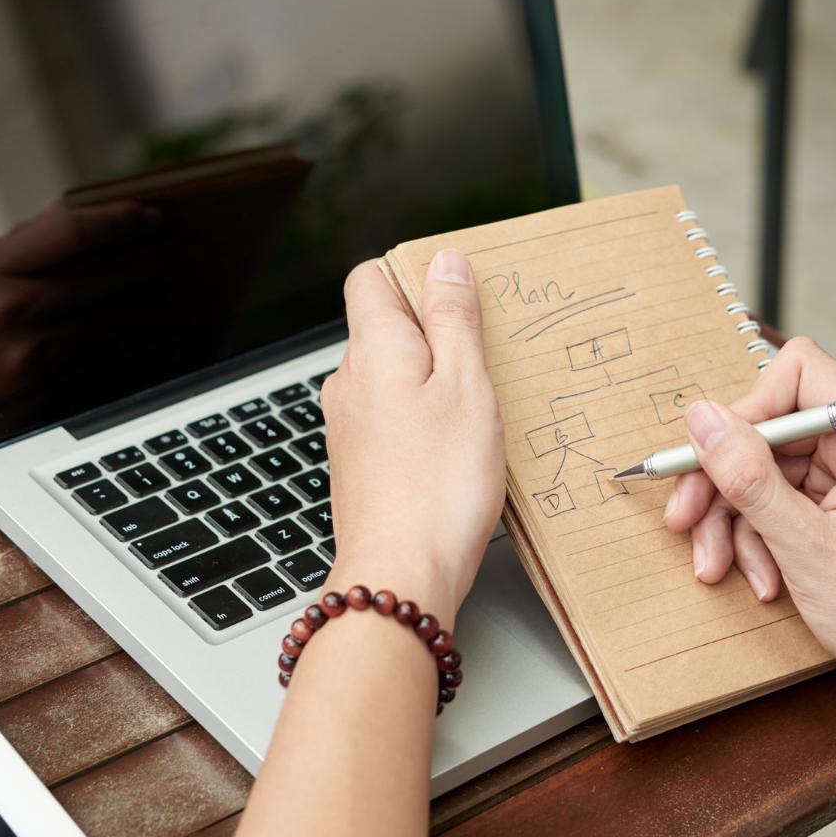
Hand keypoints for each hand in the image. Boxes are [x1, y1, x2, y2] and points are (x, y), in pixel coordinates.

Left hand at [320, 251, 504, 621]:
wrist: (400, 573)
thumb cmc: (437, 485)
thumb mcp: (466, 385)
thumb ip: (454, 319)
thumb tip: (445, 263)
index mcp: (372, 348)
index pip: (370, 278)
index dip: (413, 274)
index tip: (460, 294)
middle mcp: (349, 382)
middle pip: (385, 329)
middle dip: (434, 333)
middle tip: (486, 356)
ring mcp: (349, 427)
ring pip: (391, 379)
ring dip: (433, 383)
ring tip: (478, 409)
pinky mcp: (360, 466)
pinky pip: (392, 420)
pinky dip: (423, 421)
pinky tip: (457, 448)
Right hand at [662, 338, 835, 719]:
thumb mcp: (805, 546)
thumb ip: (748, 476)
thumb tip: (702, 418)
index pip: (798, 375)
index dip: (746, 412)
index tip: (709, 458)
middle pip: (773, 431)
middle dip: (726, 481)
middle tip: (685, 519)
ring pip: (770, 471)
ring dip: (738, 520)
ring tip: (720, 567)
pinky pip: (785, 502)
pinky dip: (762, 538)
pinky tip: (762, 578)